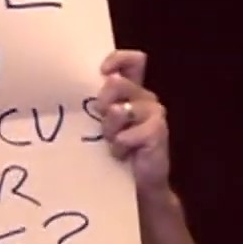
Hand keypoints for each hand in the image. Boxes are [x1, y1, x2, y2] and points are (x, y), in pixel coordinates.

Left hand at [94, 49, 171, 195]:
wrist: (137, 184)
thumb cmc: (114, 150)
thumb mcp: (101, 124)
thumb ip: (96, 105)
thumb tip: (84, 94)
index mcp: (131, 91)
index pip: (133, 61)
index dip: (117, 59)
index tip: (103, 72)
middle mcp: (145, 98)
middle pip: (118, 82)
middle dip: (102, 102)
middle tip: (101, 123)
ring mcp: (155, 114)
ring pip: (120, 110)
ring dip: (110, 130)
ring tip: (112, 144)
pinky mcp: (158, 132)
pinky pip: (128, 134)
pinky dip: (120, 146)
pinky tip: (122, 155)